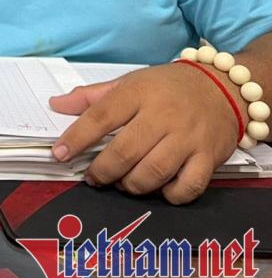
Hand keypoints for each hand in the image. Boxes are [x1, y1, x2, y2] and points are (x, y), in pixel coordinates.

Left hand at [50, 63, 235, 203]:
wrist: (222, 86)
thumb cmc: (167, 87)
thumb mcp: (129, 82)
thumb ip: (91, 97)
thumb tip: (55, 105)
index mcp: (138, 93)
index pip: (100, 117)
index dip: (76, 138)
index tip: (59, 154)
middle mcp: (163, 115)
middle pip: (125, 151)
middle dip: (103, 171)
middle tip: (93, 177)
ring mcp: (188, 138)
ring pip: (154, 172)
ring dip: (131, 185)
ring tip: (122, 183)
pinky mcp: (210, 157)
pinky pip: (188, 186)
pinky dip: (169, 195)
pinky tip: (158, 189)